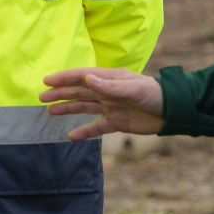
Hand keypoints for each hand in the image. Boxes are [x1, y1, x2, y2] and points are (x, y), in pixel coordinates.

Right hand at [40, 67, 164, 140]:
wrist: (172, 111)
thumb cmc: (154, 93)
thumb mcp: (133, 87)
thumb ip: (109, 86)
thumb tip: (86, 78)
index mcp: (109, 79)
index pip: (81, 76)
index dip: (64, 78)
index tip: (47, 81)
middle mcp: (107, 92)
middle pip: (78, 92)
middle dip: (60, 93)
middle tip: (41, 96)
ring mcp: (110, 107)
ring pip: (83, 107)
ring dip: (67, 108)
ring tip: (50, 111)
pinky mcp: (117, 122)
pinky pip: (96, 127)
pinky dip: (84, 131)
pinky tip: (71, 136)